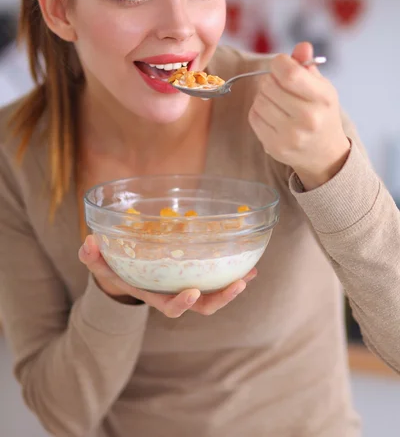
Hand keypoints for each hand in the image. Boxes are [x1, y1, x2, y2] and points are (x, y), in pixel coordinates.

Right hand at [79, 235, 256, 317]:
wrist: (127, 272)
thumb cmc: (116, 268)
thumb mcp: (101, 264)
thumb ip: (93, 257)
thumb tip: (87, 243)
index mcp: (155, 295)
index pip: (170, 307)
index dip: (182, 304)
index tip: (192, 292)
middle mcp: (175, 295)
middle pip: (203, 307)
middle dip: (222, 298)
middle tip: (238, 283)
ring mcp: (187, 287)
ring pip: (214, 295)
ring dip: (233, 286)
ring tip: (250, 273)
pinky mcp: (196, 276)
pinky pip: (217, 278)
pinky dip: (233, 273)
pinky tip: (250, 262)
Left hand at [249, 42, 349, 189]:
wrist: (324, 154)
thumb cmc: (320, 113)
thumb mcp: (322, 88)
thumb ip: (307, 65)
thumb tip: (302, 46)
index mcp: (323, 99)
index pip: (289, 74)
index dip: (279, 63)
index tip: (281, 65)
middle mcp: (308, 119)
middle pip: (269, 85)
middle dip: (271, 80)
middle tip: (281, 87)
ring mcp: (291, 136)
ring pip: (259, 101)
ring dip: (264, 97)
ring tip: (278, 102)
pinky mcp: (275, 147)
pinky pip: (254, 117)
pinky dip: (259, 112)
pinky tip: (272, 116)